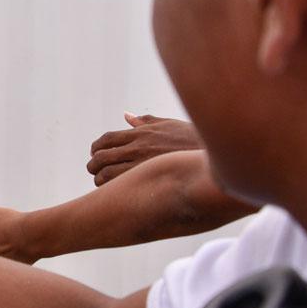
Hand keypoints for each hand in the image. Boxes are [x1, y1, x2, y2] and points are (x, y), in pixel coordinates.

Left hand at [87, 113, 201, 184]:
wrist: (213, 156)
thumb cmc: (192, 139)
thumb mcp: (167, 124)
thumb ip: (144, 121)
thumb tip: (126, 115)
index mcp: (140, 134)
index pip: (107, 139)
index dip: (96, 148)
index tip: (95, 153)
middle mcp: (137, 148)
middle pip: (101, 157)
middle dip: (93, 165)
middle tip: (93, 169)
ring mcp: (142, 166)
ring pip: (107, 176)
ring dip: (99, 180)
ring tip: (101, 182)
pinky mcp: (148, 182)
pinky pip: (121, 188)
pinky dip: (112, 190)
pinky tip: (116, 192)